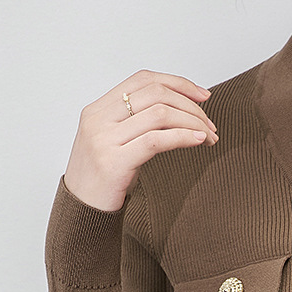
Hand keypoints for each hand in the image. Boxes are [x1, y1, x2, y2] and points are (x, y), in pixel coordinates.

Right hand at [64, 70, 218, 212]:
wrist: (81, 211)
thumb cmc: (104, 177)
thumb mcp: (115, 140)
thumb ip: (137, 121)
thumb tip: (182, 107)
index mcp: (98, 109)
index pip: (143, 79)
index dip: (177, 83)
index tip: (203, 96)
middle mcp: (98, 120)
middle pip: (155, 94)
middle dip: (190, 106)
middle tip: (210, 124)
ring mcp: (103, 140)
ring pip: (160, 114)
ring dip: (192, 123)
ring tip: (208, 137)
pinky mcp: (113, 162)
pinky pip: (156, 141)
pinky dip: (183, 137)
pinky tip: (198, 141)